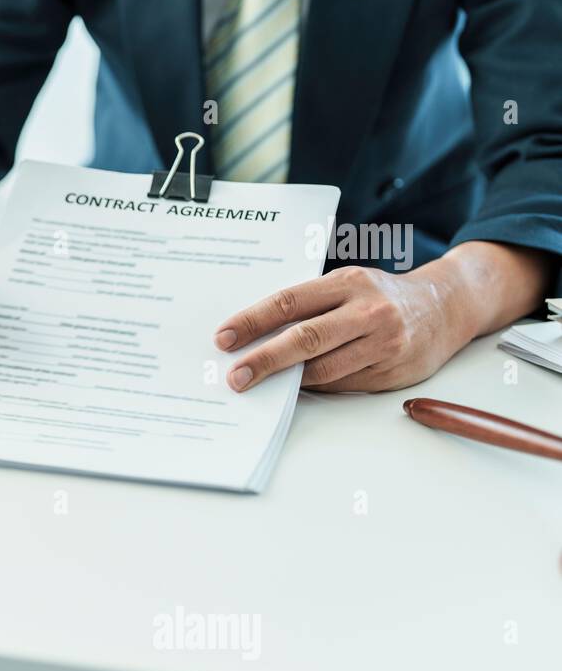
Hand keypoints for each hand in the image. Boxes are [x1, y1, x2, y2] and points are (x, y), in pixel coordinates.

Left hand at [213, 263, 476, 392]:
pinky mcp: (393, 371)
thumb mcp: (349, 284)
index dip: (253, 321)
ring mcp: (384, 343)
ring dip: (288, 380)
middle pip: (305, 339)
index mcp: (348, 282)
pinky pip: (343, 385)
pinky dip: (316, 387)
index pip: (290, 302)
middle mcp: (368, 311)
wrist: (447, 306)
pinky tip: (297, 387)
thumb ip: (310, 304)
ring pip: (324, 369)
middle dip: (264, 360)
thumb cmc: (382, 295)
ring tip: (259, 385)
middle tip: (235, 376)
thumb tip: (257, 334)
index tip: (224, 338)